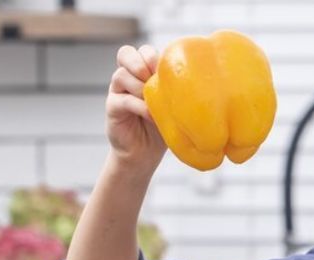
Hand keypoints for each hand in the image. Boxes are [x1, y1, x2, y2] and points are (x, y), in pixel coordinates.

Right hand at [106, 44, 166, 169]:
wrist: (145, 153)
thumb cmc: (162, 126)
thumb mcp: (173, 105)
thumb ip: (176, 89)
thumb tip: (201, 79)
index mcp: (142, 72)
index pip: (143, 51)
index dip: (153, 57)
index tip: (167, 73)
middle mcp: (127, 78)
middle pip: (125, 53)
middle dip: (141, 63)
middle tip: (153, 79)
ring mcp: (117, 91)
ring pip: (121, 75)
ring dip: (140, 86)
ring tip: (154, 103)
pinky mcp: (112, 108)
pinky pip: (123, 100)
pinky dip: (139, 106)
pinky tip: (152, 115)